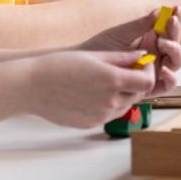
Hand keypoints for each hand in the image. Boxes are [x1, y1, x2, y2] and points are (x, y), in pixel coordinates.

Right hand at [29, 49, 174, 127]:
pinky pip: (109, 115)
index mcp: (113, 80)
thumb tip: (143, 55)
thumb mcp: (95, 55)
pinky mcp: (91, 124)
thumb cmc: (60, 65)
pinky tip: (92, 94)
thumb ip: (123, 57)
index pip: (147, 81)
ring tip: (105, 82)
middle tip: (126, 71)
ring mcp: (101, 116)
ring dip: (123, 94)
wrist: (32, 86)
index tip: (142, 64)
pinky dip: (109, 105)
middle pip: (138, 94)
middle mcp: (110, 101)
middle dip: (136, 83)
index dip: (148, 72)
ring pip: (125, 106)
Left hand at [73, 9, 180, 89]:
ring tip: (163, 43)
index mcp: (152, 41)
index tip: (175, 9)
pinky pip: (167, 86)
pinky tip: (164, 70)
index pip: (169, 30)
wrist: (83, 68)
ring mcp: (155, 72)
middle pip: (176, 45)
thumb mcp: (121, 34)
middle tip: (169, 22)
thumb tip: (158, 11)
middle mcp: (157, 56)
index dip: (176, 20)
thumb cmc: (101, 48)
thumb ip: (140, 25)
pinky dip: (170, 78)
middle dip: (175, 33)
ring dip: (175, 52)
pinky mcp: (150, 88)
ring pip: (176, 63)